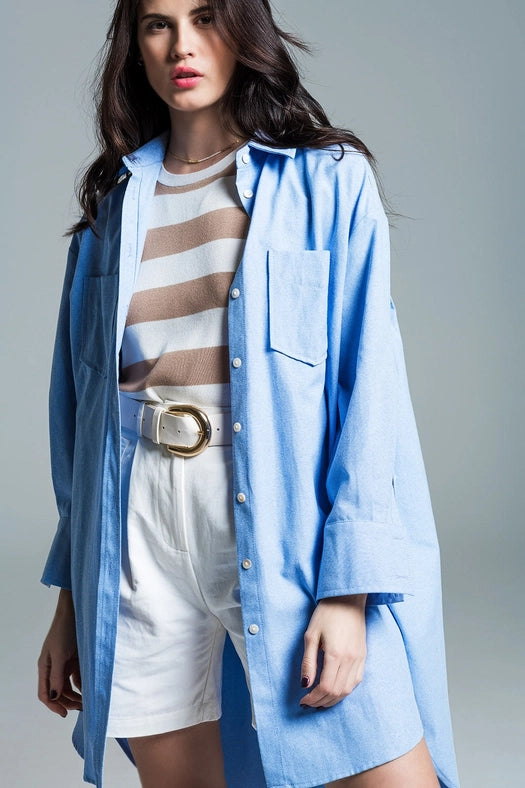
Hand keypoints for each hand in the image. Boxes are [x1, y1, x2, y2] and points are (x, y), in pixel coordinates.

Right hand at [37, 589, 82, 717]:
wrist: (76, 611)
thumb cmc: (64, 630)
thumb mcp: (60, 654)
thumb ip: (57, 676)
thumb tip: (53, 697)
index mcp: (45, 668)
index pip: (45, 694)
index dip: (53, 706)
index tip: (64, 714)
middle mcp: (54, 668)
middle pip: (58, 692)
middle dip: (68, 702)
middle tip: (82, 708)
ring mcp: (65, 664)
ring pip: (69, 687)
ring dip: (76, 695)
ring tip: (88, 701)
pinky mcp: (76, 659)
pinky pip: (78, 677)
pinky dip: (83, 684)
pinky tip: (91, 689)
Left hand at [300, 594, 366, 708]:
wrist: (348, 599)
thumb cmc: (326, 614)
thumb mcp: (311, 635)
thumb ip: (308, 662)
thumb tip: (305, 684)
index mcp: (335, 654)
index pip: (326, 687)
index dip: (313, 698)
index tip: (303, 700)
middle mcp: (350, 659)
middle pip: (337, 692)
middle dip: (322, 701)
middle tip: (309, 703)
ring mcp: (359, 658)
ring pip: (348, 689)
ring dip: (334, 699)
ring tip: (321, 700)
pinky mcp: (364, 656)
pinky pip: (356, 681)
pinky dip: (345, 690)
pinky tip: (336, 690)